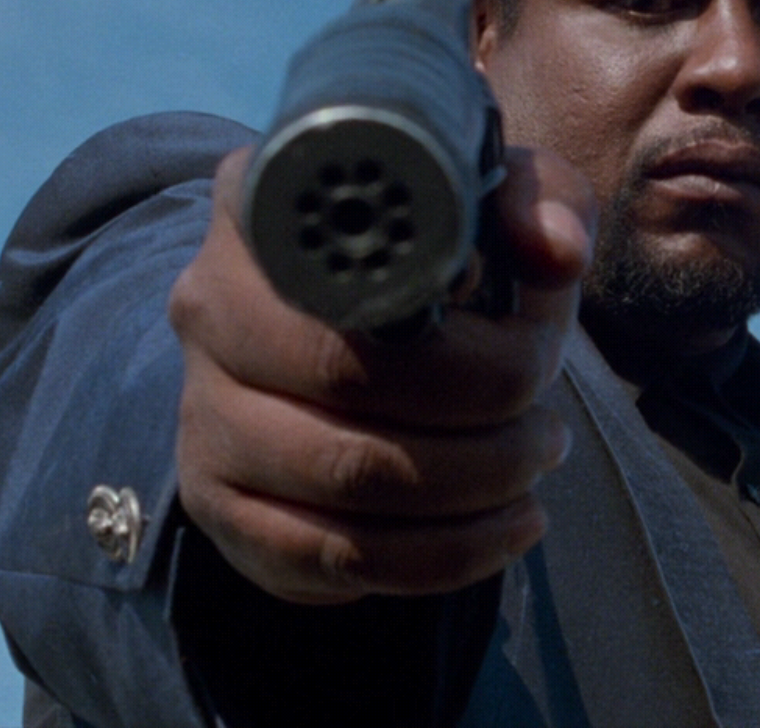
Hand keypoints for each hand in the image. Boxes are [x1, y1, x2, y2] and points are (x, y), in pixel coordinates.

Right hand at [170, 144, 594, 604]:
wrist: (366, 348)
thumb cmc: (442, 268)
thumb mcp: (495, 210)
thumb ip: (538, 203)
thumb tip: (555, 253)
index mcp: (270, 205)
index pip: (343, 258)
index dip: (443, 305)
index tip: (525, 338)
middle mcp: (212, 303)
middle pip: (343, 373)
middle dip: (480, 412)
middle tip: (547, 424)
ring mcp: (204, 410)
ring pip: (343, 474)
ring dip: (471, 486)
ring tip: (534, 467)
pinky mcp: (219, 504)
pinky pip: (329, 556)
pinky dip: (439, 556)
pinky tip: (501, 529)